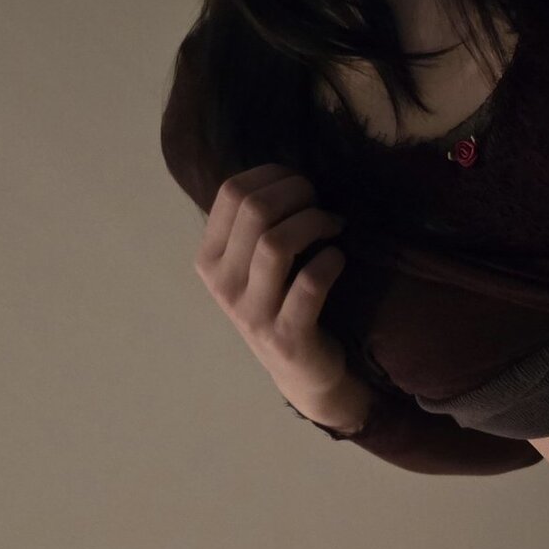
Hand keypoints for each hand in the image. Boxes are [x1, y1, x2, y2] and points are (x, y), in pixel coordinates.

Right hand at [195, 164, 352, 412]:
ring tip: (333, 227)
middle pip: (254, 210)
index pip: (231, 192)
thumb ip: (257, 224)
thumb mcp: (254, 265)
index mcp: (209, 259)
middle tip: (321, 203)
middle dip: (297, 193)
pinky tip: (338, 258)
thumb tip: (289, 175)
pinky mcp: (286, 336)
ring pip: (276, 243)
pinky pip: (309, 283)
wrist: (302, 372)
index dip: (273, 175)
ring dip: (314, 223)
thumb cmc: (282, 304)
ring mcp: (251, 313)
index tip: (300, 186)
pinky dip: (330, 261)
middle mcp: (222, 285)